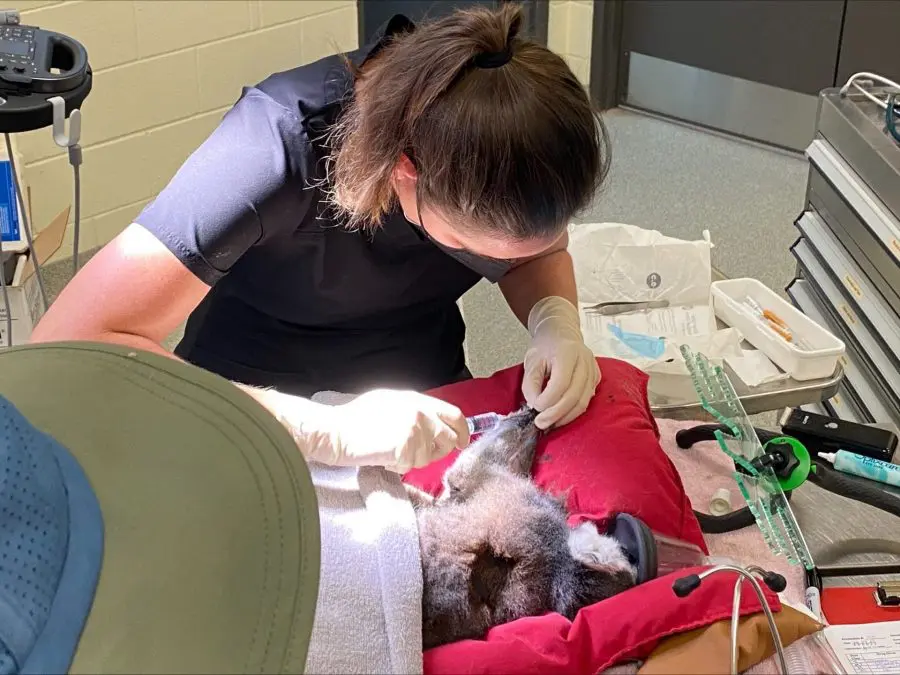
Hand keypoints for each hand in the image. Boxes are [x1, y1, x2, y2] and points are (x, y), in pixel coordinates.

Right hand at [268, 388, 469, 473]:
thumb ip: (415, 411)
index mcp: (416, 399)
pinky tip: (382, 457)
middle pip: (448, 439)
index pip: (453, 414)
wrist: (332, 431)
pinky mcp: (405, 447)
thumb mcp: (389, 403)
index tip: (462, 442)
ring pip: (428, 457)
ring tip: (388, 451)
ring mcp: (413, 429)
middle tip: (417, 454)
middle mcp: (419, 411)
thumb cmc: (353, 420)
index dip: (462, 431)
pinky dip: (397, 467)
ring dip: (411, 460)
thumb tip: (435, 427)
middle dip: (437, 451)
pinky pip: (411, 467)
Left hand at [522, 296, 600, 429]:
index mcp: (568, 353)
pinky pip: (587, 400)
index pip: (561, 383)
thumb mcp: (531, 361)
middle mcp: (585, 361)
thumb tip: (535, 406)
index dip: (548, 400)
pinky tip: (560, 415)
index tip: (534, 407)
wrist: (561, 332)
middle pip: (574, 396)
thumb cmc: (545, 346)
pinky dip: (573, 411)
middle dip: (556, 414)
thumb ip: (531, 384)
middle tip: (540, 424)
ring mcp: (593, 370)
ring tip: (550, 424)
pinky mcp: (596, 378)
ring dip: (565, 417)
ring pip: (583, 402)